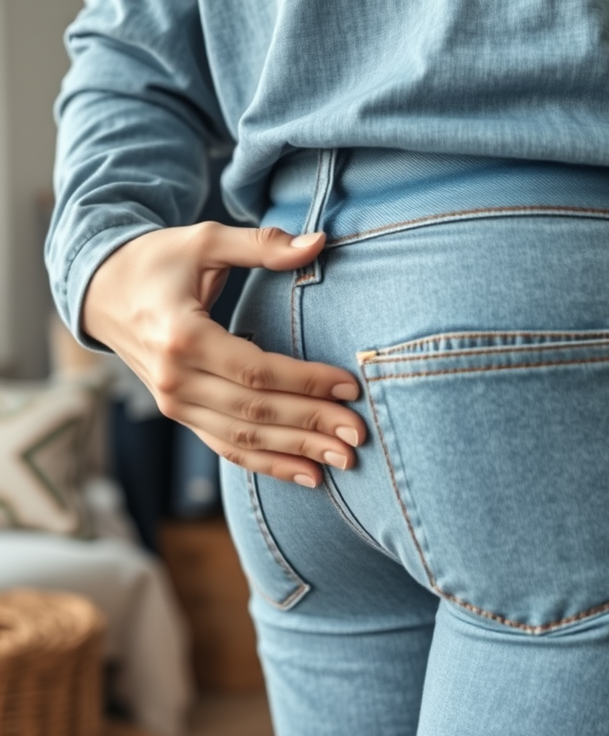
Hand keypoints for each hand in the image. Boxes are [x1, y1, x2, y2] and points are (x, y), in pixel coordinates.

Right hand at [83, 223, 366, 487]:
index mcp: (183, 336)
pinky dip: (268, 464)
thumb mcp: (206, 240)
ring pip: (244, 439)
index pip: (256, 371)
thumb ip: (263, 245)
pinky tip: (307, 475)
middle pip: (256, 412)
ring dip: (297, 452)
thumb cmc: (157, 260)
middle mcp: (175, 379)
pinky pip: (227, 448)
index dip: (307, 382)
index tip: (351, 386)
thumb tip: (319, 241)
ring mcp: (174, 403)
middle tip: (359, 435)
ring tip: (344, 460)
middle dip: (312, 424)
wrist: (101, 290)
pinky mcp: (180, 415)